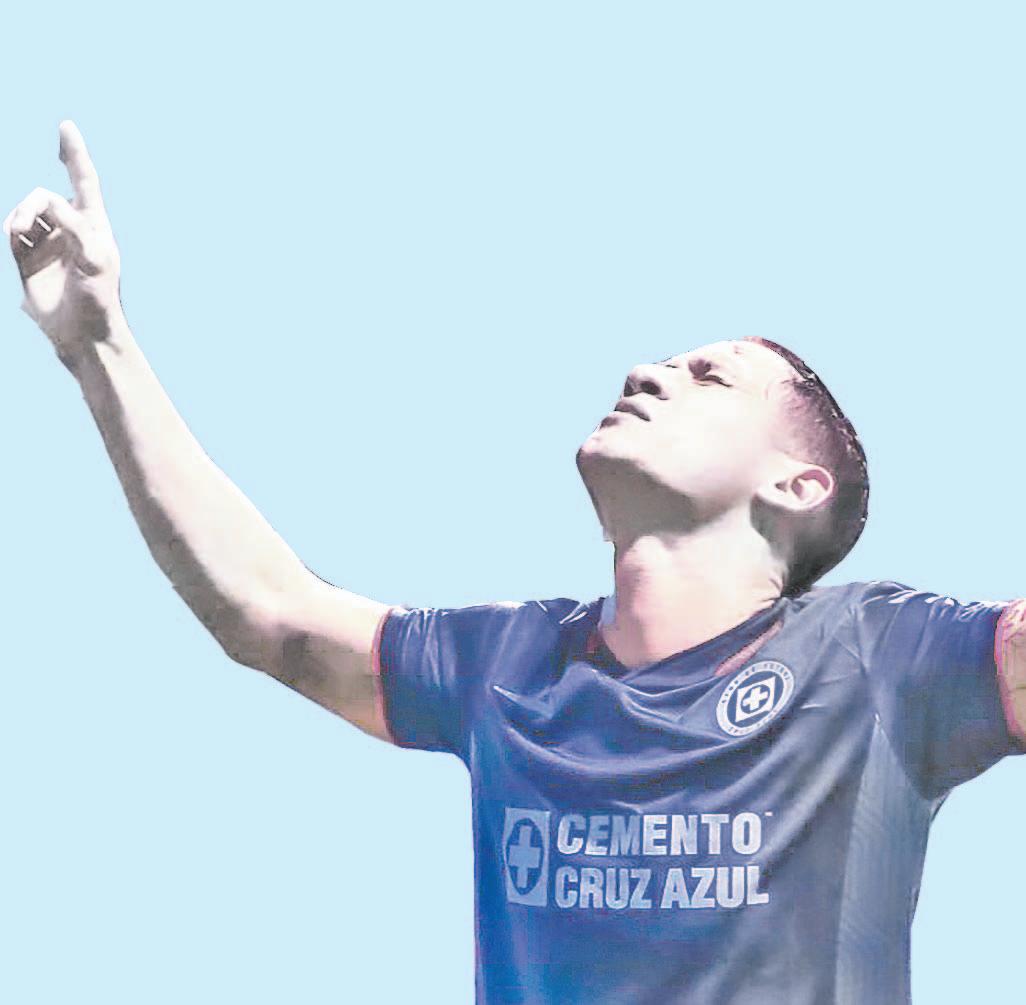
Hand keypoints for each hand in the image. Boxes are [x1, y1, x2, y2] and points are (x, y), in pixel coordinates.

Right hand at [4, 120, 122, 365]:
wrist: (82, 332)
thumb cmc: (98, 297)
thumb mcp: (96, 258)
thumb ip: (75, 226)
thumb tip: (51, 203)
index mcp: (94, 224)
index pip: (83, 180)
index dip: (73, 153)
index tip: (66, 126)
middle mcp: (70, 228)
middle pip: (44, 195)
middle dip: (33, 204)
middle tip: (22, 227)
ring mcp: (48, 243)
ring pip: (24, 211)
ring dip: (18, 218)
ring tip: (16, 235)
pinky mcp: (27, 258)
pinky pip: (12, 231)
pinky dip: (10, 230)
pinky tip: (14, 239)